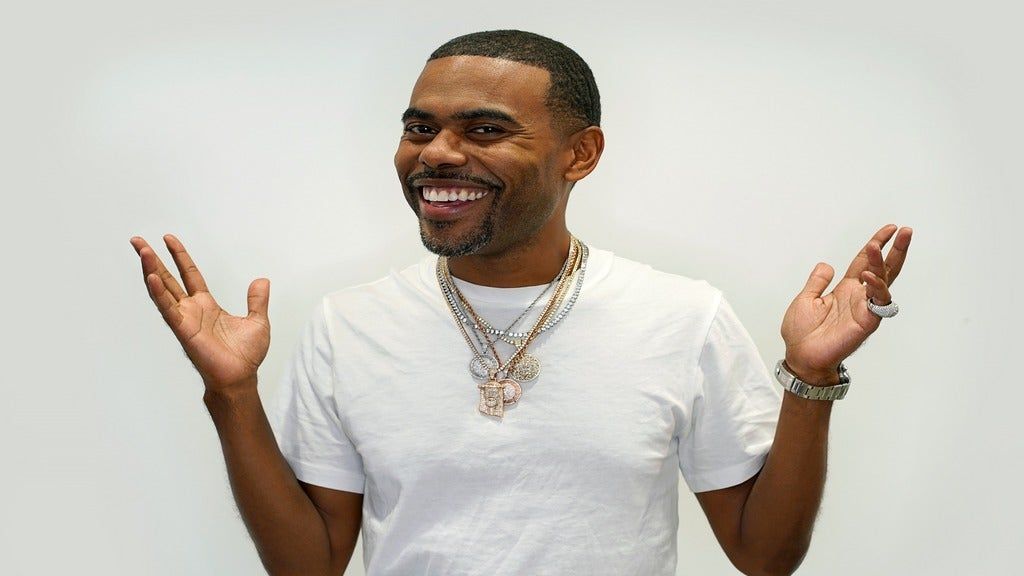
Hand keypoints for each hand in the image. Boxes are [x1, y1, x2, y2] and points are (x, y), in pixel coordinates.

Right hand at [130, 234, 270, 393]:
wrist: (241, 377)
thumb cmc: (246, 355)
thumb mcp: (257, 320)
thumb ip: (257, 300)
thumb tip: (262, 280)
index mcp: (206, 305)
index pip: (189, 274)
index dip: (180, 257)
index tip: (168, 239)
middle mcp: (191, 310)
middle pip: (168, 278)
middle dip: (153, 260)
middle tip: (138, 240)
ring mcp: (185, 319)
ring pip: (163, 290)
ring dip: (151, 270)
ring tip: (143, 251)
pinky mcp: (184, 330)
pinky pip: (168, 309)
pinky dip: (159, 294)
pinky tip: (151, 278)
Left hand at [780, 224, 911, 382]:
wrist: (800, 357)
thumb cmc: (802, 334)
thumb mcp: (805, 299)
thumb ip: (817, 282)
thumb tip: (826, 265)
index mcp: (845, 290)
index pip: (865, 262)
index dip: (877, 245)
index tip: (889, 229)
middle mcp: (858, 297)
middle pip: (884, 269)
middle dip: (895, 250)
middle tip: (906, 231)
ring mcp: (864, 309)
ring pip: (883, 282)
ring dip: (883, 263)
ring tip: (877, 246)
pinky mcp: (866, 323)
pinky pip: (877, 303)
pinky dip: (876, 288)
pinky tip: (869, 275)